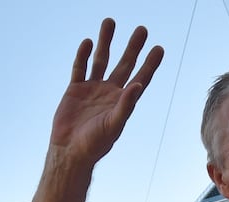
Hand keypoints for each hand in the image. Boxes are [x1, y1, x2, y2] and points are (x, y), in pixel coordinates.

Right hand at [50, 19, 164, 166]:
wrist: (70, 151)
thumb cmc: (95, 144)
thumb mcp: (113, 125)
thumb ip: (125, 105)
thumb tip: (137, 85)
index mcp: (123, 102)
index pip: (141, 78)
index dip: (150, 64)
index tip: (159, 48)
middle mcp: (110, 93)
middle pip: (124, 64)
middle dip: (133, 47)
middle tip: (142, 29)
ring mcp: (92, 89)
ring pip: (101, 60)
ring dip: (106, 42)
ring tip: (110, 22)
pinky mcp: (75, 90)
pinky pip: (80, 68)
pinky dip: (82, 55)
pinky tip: (87, 41)